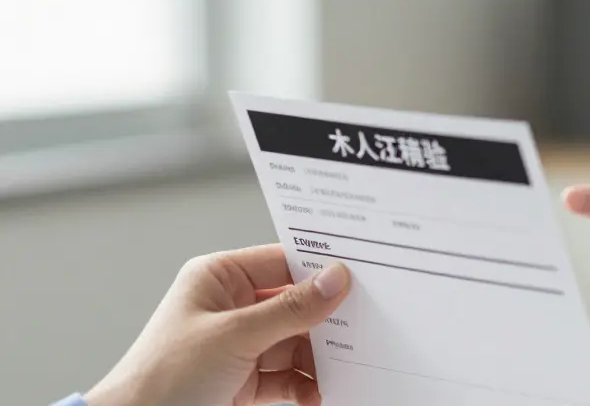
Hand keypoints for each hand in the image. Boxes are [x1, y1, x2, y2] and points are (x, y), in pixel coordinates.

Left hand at [84, 244, 350, 405]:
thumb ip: (289, 309)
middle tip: (365, 324)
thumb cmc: (160, 378)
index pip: (283, 261)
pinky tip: (323, 391)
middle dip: (326, 319)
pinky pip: (289, 375)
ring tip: (348, 367)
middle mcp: (231, 307)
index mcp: (218, 278)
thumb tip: (335, 280)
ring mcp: (241, 345)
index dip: (320, 268)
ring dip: (321, 357)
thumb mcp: (233, 336)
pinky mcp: (246, 381)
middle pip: (296, 304)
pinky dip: (308, 384)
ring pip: (297, 342)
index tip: (360, 275)